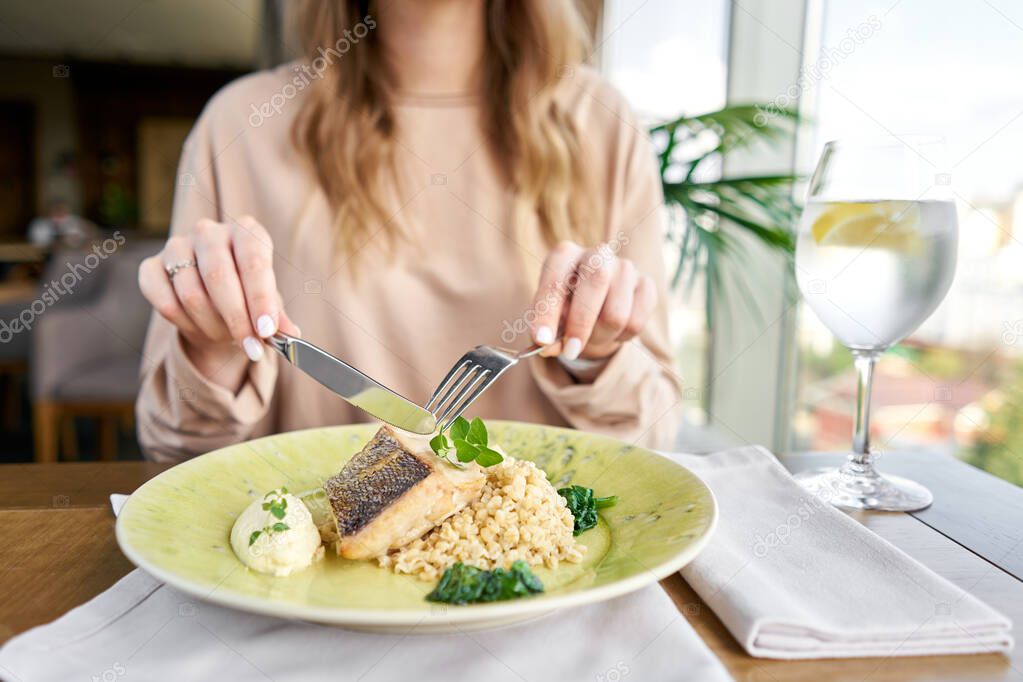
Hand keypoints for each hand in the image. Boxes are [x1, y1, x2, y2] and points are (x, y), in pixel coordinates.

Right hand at [139, 216, 299, 379]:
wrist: (213, 300)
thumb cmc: (247, 297)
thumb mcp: (267, 303)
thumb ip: (277, 316)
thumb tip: (291, 335)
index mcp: (246, 231)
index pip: (253, 261)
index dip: (260, 298)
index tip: (267, 331)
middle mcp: (209, 232)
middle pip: (218, 276)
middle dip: (236, 318)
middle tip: (250, 346)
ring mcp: (176, 246)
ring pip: (191, 293)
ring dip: (212, 325)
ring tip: (227, 337)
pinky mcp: (151, 266)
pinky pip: (165, 301)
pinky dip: (185, 324)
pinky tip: (200, 330)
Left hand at [529, 241, 656, 361]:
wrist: (598, 308)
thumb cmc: (567, 311)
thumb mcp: (550, 319)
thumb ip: (546, 332)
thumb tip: (545, 345)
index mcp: (565, 255)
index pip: (555, 281)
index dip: (547, 313)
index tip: (541, 340)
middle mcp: (597, 254)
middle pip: (596, 282)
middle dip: (581, 323)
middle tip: (570, 350)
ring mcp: (625, 267)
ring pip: (616, 313)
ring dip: (601, 336)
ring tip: (593, 337)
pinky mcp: (646, 284)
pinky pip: (636, 322)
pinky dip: (622, 337)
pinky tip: (613, 331)